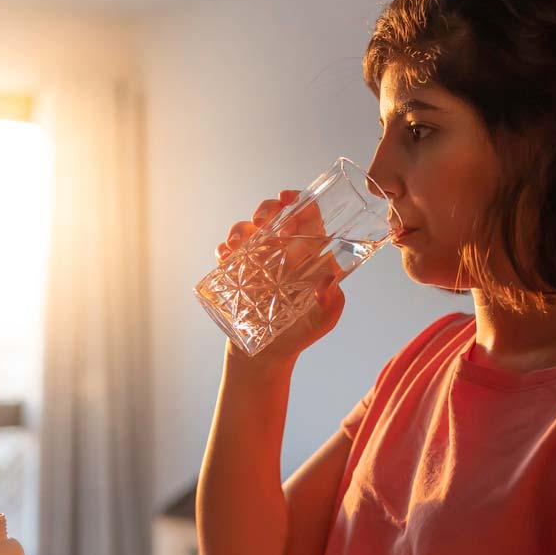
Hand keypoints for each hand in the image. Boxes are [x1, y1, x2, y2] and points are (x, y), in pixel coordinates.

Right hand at [215, 191, 345, 366]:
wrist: (265, 355)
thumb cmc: (300, 333)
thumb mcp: (322, 321)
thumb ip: (331, 304)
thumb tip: (328, 283)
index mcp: (308, 253)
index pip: (307, 216)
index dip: (300, 201)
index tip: (288, 199)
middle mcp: (282, 250)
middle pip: (274, 214)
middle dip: (266, 209)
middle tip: (262, 221)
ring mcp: (257, 259)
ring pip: (246, 228)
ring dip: (240, 229)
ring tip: (237, 245)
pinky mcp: (236, 271)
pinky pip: (226, 251)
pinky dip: (223, 249)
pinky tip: (225, 257)